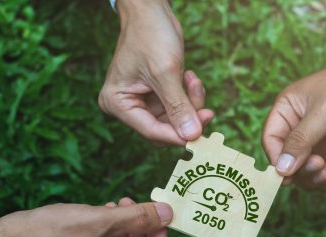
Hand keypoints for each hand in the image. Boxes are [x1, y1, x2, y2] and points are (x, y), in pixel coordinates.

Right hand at [0, 197, 171, 236]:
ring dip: (125, 229)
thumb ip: (139, 218)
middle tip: (134, 203)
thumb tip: (168, 213)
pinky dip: (109, 235)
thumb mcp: (101, 220)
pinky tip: (103, 213)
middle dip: (141, 230)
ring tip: (116, 205)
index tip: (155, 214)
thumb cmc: (51, 234)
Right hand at [99, 0, 213, 145]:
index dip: (177, 135)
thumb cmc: (150, 35)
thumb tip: (192, 136)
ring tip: (194, 80)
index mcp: (117, 103)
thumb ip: (178, 107)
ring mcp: (140, 101)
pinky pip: (176, 106)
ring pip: (173, 119)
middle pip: (163, 128)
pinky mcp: (154, 95)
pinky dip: (188, 96)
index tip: (200, 136)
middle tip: (208, 111)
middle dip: (186, 118)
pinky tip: (189, 76)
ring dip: (190, 103)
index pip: (150, 131)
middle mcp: (126, 106)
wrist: (151, 11)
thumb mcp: (166, 72)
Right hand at [262, 55, 325, 187]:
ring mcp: (320, 141)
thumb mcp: (323, 113)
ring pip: (305, 171)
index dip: (276, 159)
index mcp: (288, 110)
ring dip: (315, 177)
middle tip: (318, 165)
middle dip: (300, 169)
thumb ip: (300, 142)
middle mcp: (300, 127)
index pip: (271, 140)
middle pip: (287, 160)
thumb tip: (280, 170)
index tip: (287, 173)